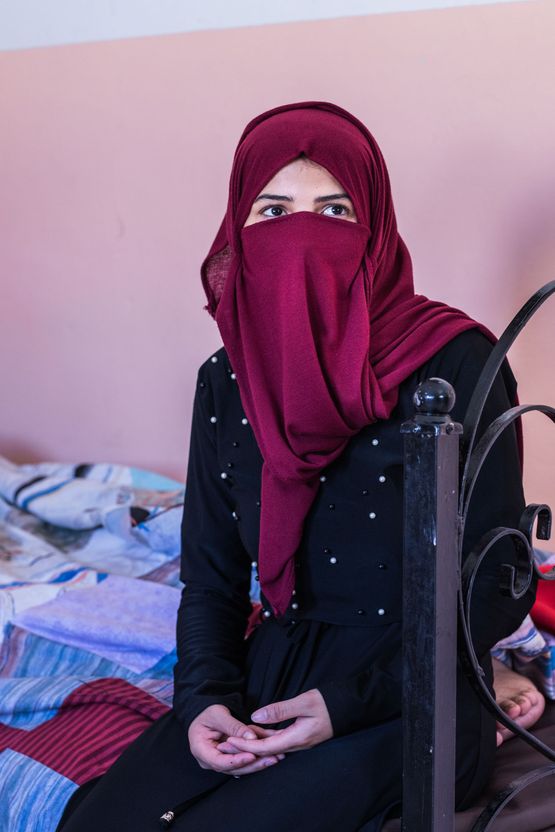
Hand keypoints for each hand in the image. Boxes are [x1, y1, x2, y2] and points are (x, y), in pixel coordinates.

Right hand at [188, 704, 283, 775]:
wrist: (205, 715)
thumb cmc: (208, 713)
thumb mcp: (218, 715)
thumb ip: (234, 727)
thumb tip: (252, 737)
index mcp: (200, 750)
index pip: (219, 761)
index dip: (236, 760)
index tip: (252, 755)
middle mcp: (209, 761)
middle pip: (232, 768)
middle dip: (253, 764)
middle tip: (272, 758)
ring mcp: (219, 762)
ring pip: (240, 768)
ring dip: (259, 764)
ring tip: (276, 757)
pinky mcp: (229, 760)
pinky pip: (243, 763)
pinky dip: (257, 759)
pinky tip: (272, 756)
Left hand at [217, 688, 332, 756]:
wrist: (350, 707)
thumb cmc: (328, 703)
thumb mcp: (304, 702)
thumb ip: (280, 710)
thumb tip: (256, 715)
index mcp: (297, 738)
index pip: (265, 747)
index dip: (245, 746)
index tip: (229, 741)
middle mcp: (297, 744)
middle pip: (265, 751)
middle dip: (244, 748)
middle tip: (224, 744)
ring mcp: (299, 742)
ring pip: (270, 747)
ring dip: (252, 744)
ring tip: (233, 740)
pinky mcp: (300, 737)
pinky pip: (278, 741)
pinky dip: (264, 738)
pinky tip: (254, 734)